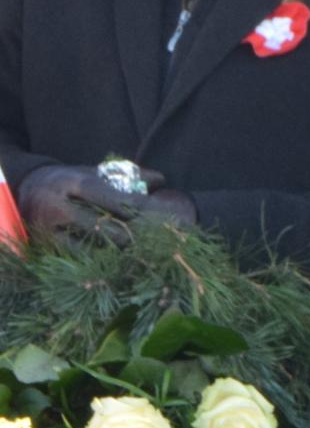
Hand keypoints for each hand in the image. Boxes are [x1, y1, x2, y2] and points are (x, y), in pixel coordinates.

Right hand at [15, 165, 190, 239]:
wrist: (29, 189)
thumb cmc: (71, 181)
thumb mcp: (94, 172)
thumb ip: (128, 175)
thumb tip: (161, 180)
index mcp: (75, 182)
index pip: (114, 199)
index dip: (140, 210)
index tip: (161, 217)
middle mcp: (61, 205)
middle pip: (106, 226)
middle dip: (133, 234)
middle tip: (156, 240)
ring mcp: (51, 227)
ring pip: (93, 244)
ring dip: (120, 248)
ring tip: (143, 250)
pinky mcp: (47, 243)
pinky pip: (80, 254)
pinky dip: (101, 256)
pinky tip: (120, 256)